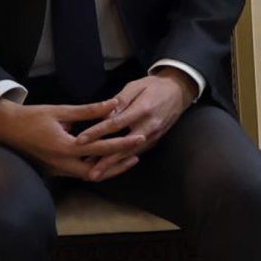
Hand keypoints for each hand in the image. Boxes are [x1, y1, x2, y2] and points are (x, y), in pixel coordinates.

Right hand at [0, 94, 144, 181]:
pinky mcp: (54, 170)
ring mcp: (57, 170)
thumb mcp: (61, 111)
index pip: (100, 148)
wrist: (5, 128)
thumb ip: (89, 111)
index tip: (140, 138)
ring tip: (127, 157)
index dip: (122, 144)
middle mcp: (61, 163)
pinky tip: (106, 158)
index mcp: (64, 147)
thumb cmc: (32, 117)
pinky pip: (78, 172)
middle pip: (97, 172)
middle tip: (137, 154)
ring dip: (107, 168)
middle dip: (118, 166)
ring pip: (88, 175)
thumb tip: (115, 104)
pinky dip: (94, 167)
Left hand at [69, 71, 198, 177]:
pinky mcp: (155, 140)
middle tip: (89, 173)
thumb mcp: (135, 86)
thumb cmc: (154, 86)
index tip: (80, 140)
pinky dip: (122, 161)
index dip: (97, 132)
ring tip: (95, 174)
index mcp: (143, 109)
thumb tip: (103, 115)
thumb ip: (119, 101)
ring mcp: (154, 135)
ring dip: (113, 165)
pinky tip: (110, 166)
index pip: (115, 123)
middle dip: (106, 161)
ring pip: (130, 154)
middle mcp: (149, 126)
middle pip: (123, 146)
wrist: (180, 91)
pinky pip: (136, 153)